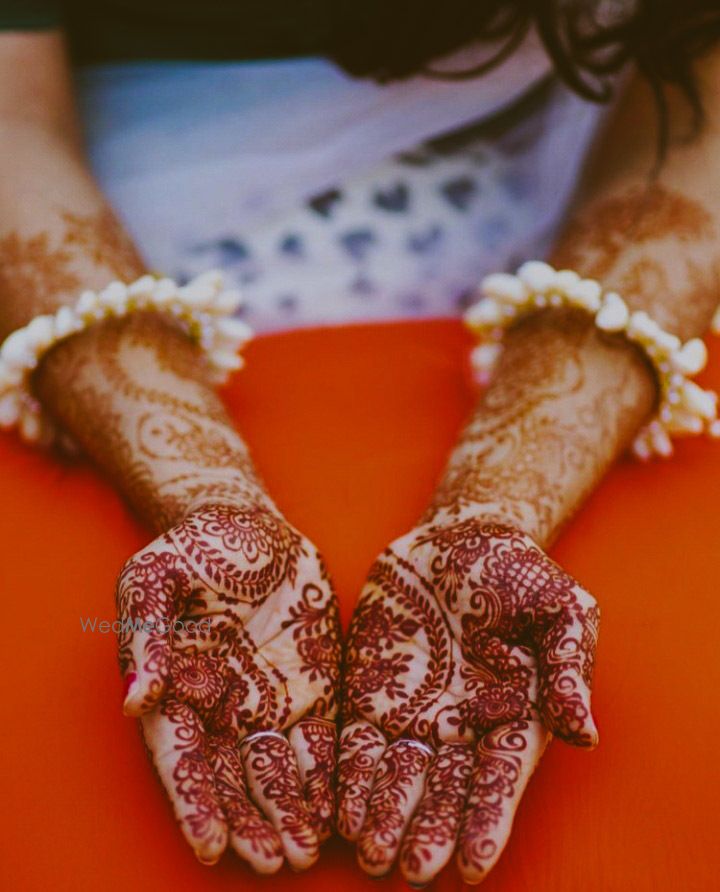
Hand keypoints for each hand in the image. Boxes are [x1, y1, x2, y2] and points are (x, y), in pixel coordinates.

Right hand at [116, 502, 340, 872]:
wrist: (248, 526)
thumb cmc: (193, 550)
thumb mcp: (155, 580)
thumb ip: (147, 637)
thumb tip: (139, 699)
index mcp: (178, 689)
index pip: (184, 757)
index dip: (196, 801)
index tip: (212, 844)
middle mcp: (222, 707)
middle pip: (234, 778)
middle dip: (251, 821)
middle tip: (272, 861)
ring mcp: (269, 700)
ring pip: (278, 768)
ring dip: (289, 811)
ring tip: (304, 852)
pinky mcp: (311, 686)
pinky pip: (320, 737)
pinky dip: (326, 774)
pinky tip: (338, 807)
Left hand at [338, 517, 598, 884]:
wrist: (462, 535)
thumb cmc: (520, 573)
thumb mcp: (562, 612)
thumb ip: (568, 669)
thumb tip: (583, 732)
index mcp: (511, 714)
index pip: (496, 778)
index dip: (485, 821)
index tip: (471, 865)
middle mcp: (460, 724)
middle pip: (442, 788)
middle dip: (427, 829)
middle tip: (412, 868)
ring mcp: (413, 709)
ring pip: (397, 774)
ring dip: (385, 814)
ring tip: (372, 855)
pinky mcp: (372, 688)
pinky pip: (358, 739)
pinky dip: (351, 776)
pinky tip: (342, 811)